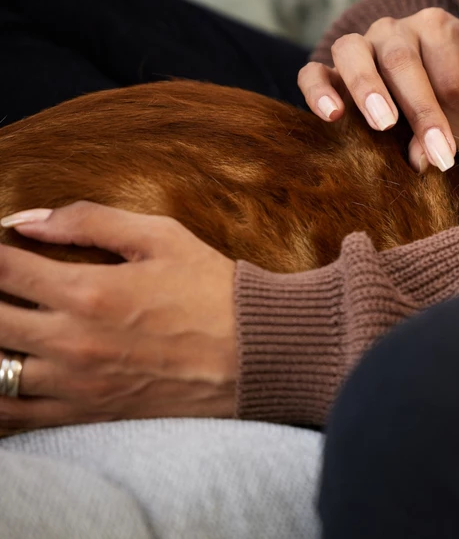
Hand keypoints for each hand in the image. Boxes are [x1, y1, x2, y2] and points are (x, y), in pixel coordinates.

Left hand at [0, 202, 236, 433]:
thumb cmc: (214, 290)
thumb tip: (27, 220)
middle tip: (3, 285)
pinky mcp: (87, 413)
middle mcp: (73, 342)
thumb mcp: (163, 237)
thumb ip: (91, 221)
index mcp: (88, 291)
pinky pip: (14, 414)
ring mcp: (76, 384)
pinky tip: (6, 369)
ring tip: (8, 323)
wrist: (256, 354)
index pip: (2, 268)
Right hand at [297, 7, 458, 204]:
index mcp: (440, 30)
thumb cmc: (443, 96)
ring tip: (383, 123)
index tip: (451, 155)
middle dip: (421, 110)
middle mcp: (397, 30)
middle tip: (433, 152)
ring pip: (353, 51)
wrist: (402, 79)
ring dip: (368, 87)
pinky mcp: (327, 66)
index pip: (448, 73)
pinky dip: (319, 91)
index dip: (453, 117)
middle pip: (403, 60)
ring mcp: (360, 43)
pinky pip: (313, 71)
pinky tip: (332, 115)